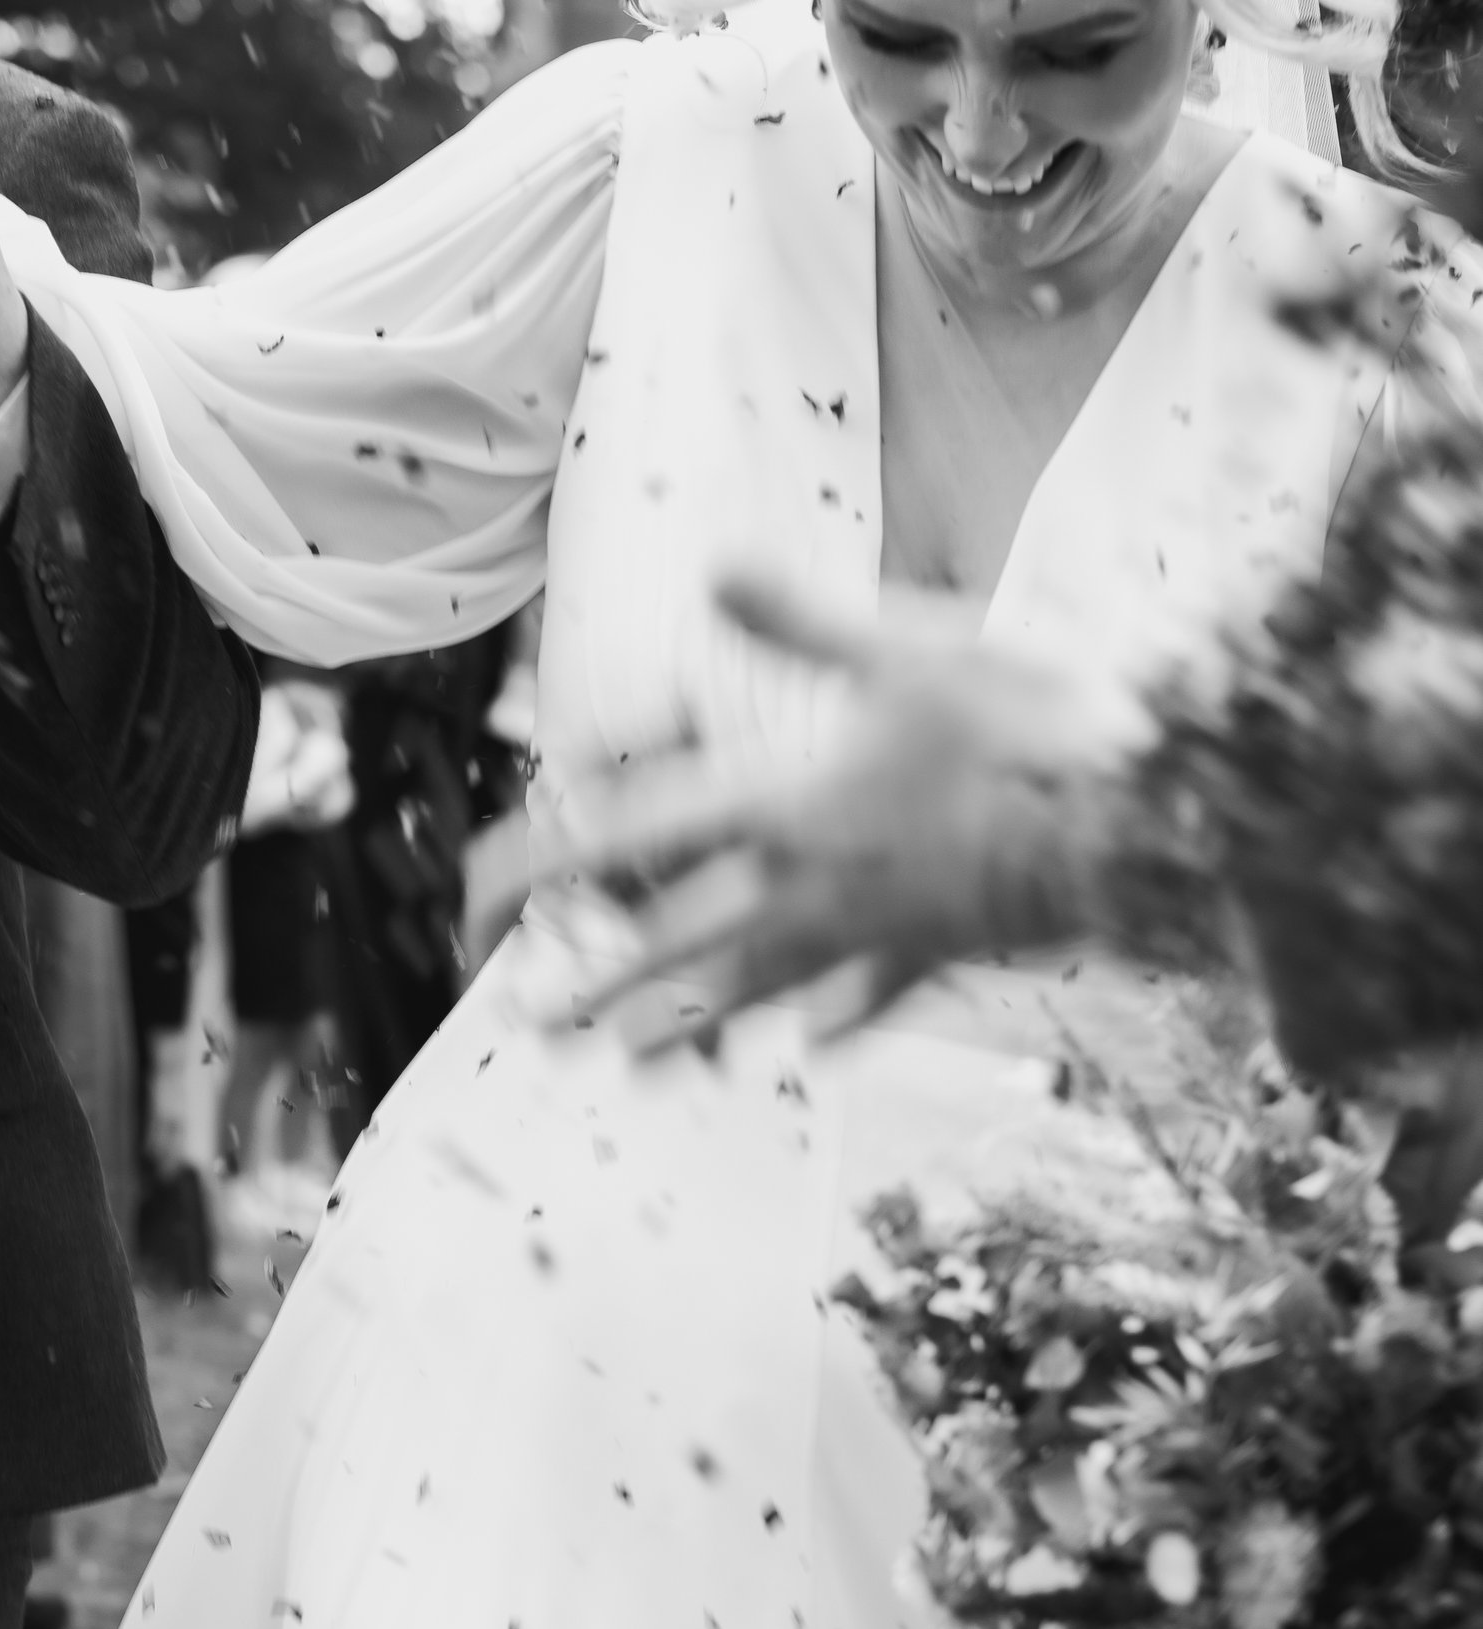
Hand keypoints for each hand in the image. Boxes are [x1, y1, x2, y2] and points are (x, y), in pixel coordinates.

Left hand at [550, 568, 1142, 1043]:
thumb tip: (710, 566)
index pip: (632, 842)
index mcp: (785, 809)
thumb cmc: (1031, 731)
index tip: (478, 902)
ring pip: (761, 990)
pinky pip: (872, 997)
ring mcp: (880, 932)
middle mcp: (814, 887)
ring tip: (634, 1062)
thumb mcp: (907, 649)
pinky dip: (831, 1021)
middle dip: (602, 988)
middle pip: (682, 949)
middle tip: (535, 1026)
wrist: (1151, 833)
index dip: (544, 868)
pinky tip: (810, 1048)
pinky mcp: (948, 949)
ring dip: (693, 1024)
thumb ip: (799, 621)